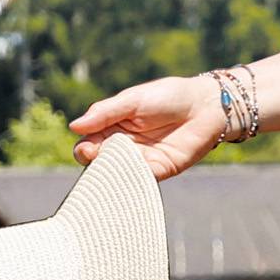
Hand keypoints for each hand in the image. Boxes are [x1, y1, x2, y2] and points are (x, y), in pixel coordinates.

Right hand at [71, 75, 228, 179]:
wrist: (205, 105)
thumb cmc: (168, 97)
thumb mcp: (133, 100)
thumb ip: (106, 113)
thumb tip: (75, 126)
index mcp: (113, 127)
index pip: (89, 143)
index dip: (84, 149)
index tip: (87, 148)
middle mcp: (123, 146)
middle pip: (99, 163)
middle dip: (94, 164)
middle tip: (97, 159)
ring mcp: (140, 161)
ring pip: (116, 174)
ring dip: (110, 176)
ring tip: (109, 173)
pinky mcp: (158, 171)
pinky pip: (139, 181)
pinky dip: (130, 182)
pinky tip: (126, 181)